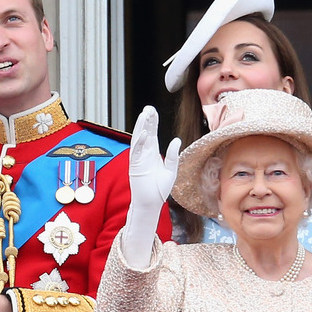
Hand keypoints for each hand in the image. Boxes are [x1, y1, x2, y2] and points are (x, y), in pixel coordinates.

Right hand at [123, 106, 180, 267]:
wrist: (152, 202)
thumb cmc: (160, 189)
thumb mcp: (171, 170)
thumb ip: (172, 155)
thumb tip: (176, 140)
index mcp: (153, 153)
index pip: (152, 134)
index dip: (152, 123)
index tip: (153, 111)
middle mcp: (144, 154)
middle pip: (145, 133)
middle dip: (146, 121)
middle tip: (148, 108)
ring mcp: (138, 159)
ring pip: (138, 139)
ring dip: (141, 127)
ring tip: (144, 115)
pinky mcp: (135, 166)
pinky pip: (136, 151)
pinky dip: (138, 142)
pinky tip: (143, 133)